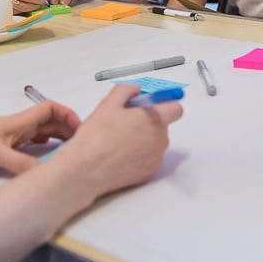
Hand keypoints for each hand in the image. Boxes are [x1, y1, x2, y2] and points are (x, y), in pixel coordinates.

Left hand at [0, 100, 81, 175]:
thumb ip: (20, 164)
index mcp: (17, 122)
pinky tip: (44, 161)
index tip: (81, 129)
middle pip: (50, 122)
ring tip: (68, 153)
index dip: (68, 114)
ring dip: (56, 140)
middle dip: (67, 129)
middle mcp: (16, 128)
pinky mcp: (1, 151)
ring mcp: (9, 140)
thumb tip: (46, 175)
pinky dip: (42, 151)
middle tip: (81, 145)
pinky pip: (29, 148)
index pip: (50, 108)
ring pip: (40, 135)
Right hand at [54, 84, 182, 195]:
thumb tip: (134, 89)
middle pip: (163, 125)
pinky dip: (139, 155)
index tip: (153, 103)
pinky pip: (149, 158)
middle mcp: (160, 140)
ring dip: (143, 138)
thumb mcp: (108, 104)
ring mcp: (155, 158)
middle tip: (127, 120)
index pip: (175, 108)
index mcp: (154, 120)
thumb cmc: (96, 139)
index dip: (164, 104)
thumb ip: (126, 90)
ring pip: (155, 142)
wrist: (86, 169)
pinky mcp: (148, 172)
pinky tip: (120, 153)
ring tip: (119, 139)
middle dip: (149, 121)